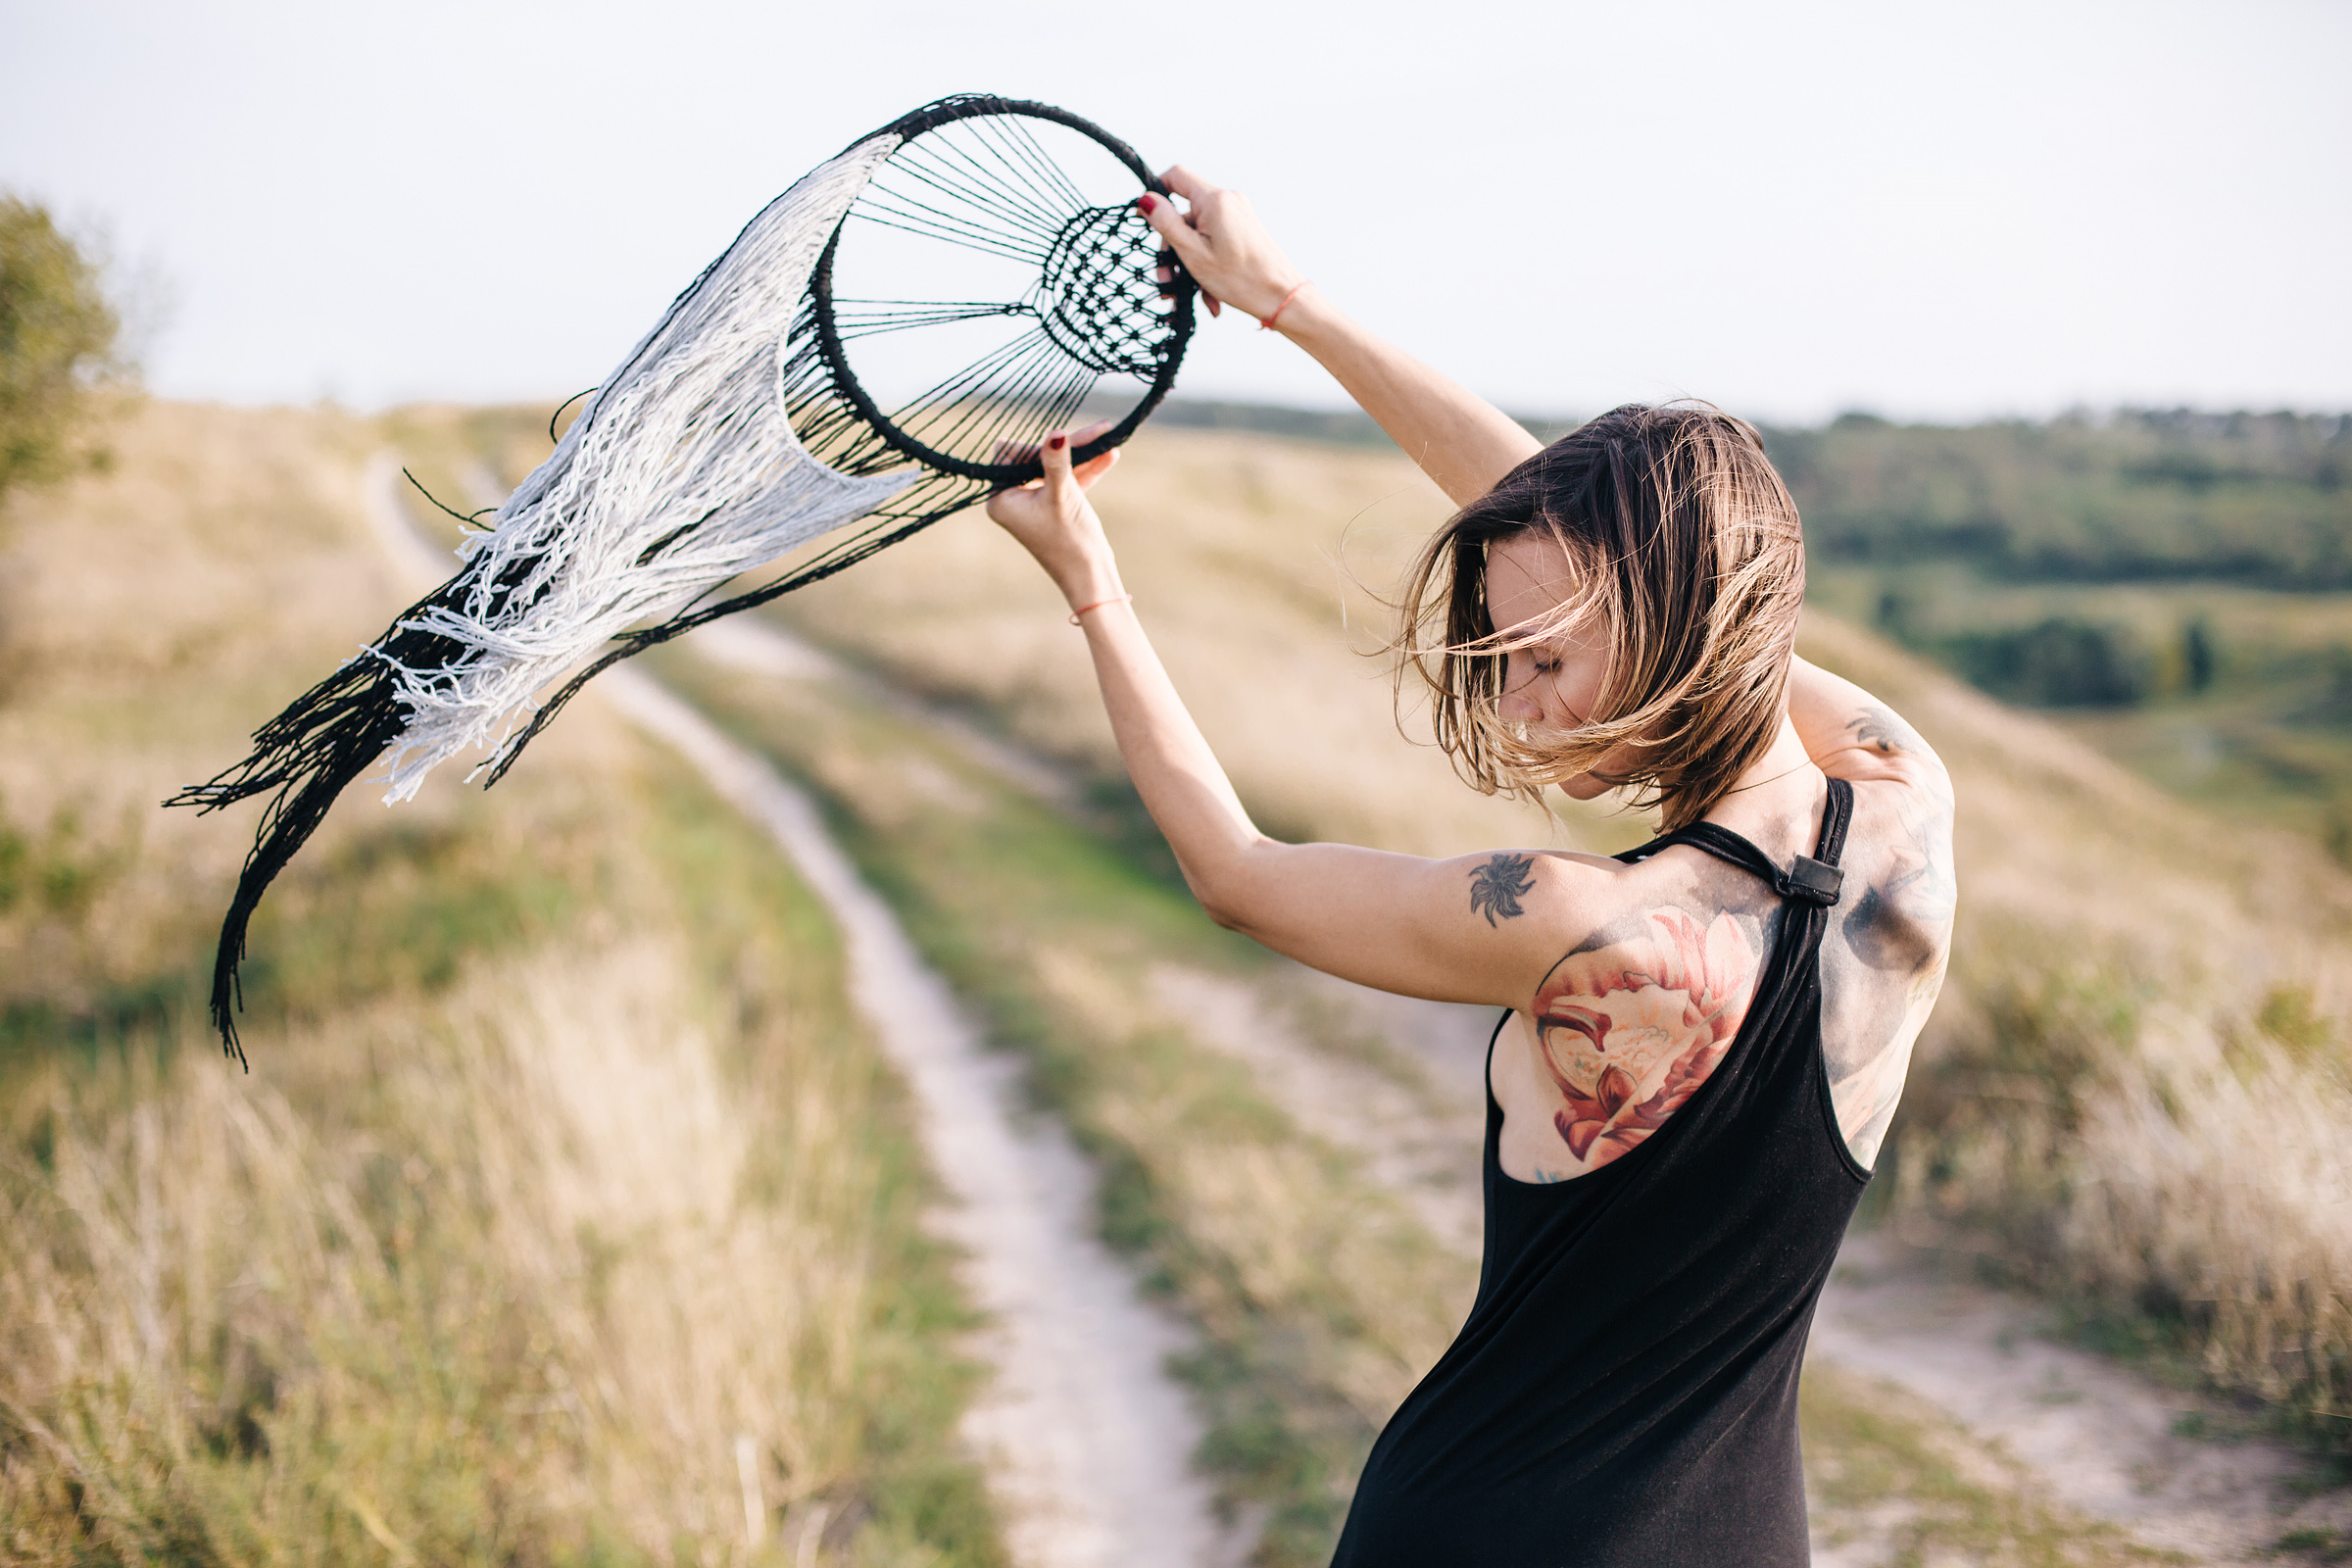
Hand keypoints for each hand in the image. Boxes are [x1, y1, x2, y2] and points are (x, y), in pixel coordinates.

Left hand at [985, 421, 1124, 605]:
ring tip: (1109, 438)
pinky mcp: (1055, 507)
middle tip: (1099, 430)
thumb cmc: (1070, 541)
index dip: (1036, 447)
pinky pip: (1068, 481)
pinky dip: (1086, 470)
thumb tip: (1055, 434)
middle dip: (1067, 447)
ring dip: (1082, 454)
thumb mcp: (1062, 496)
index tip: (1062, 444)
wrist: (1091, 578)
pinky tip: (1109, 456)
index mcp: (1001, 499)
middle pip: (1036, 458)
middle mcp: (1013, 499)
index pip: (1011, 454)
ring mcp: (1035, 502)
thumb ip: (1056, 463)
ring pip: (1055, 467)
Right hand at [1139, 166, 1307, 324]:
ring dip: (1189, 265)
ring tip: (1188, 296)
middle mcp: (1228, 202)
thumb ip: (1166, 223)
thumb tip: (1145, 199)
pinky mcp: (1243, 231)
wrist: (1283, 298)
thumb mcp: (1193, 253)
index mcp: (1215, 201)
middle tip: (1166, 283)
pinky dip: (1206, 266)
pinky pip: (1214, 243)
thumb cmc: (1241, 279)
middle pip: (1184, 215)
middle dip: (1172, 249)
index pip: (1176, 176)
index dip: (1156, 193)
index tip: (1147, 220)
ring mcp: (1237, 217)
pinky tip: (1209, 297)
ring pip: (1198, 235)